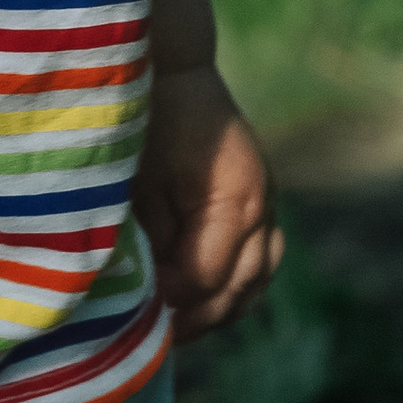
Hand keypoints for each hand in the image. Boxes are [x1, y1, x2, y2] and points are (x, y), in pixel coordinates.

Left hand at [134, 63, 280, 341]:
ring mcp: (268, 207)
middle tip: (149, 334)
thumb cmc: (147, 118)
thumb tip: (150, 294)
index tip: (133, 315)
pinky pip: (260, 264)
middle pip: (236, 289)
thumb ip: (151, 238)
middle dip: (193, 318)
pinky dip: (232, 289)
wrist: (174, 67)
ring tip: (174, 325)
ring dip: (216, 309)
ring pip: (256, 283)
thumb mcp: (138, 181)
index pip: (205, 277)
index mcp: (236, 199)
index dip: (168, 303)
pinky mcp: (261, 207)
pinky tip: (196, 301)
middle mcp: (263, 208)